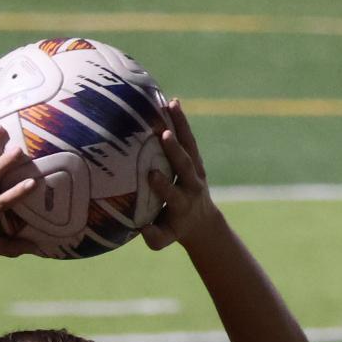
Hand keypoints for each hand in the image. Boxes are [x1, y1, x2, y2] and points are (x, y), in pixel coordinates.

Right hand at [140, 99, 220, 250]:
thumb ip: (153, 236)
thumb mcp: (164, 239)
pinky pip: (188, 138)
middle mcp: (192, 184)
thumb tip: (140, 227)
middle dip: (175, 151)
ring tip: (171, 105)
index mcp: (182, 203)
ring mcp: (195, 169)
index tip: (151, 174)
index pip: (173, 193)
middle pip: (184, 166)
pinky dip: (181, 121)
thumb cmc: (174, 230)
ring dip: (181, 126)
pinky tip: (172, 102)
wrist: (201, 221)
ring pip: (190, 146)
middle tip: (164, 135)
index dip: (163, 185)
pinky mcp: (195, 159)